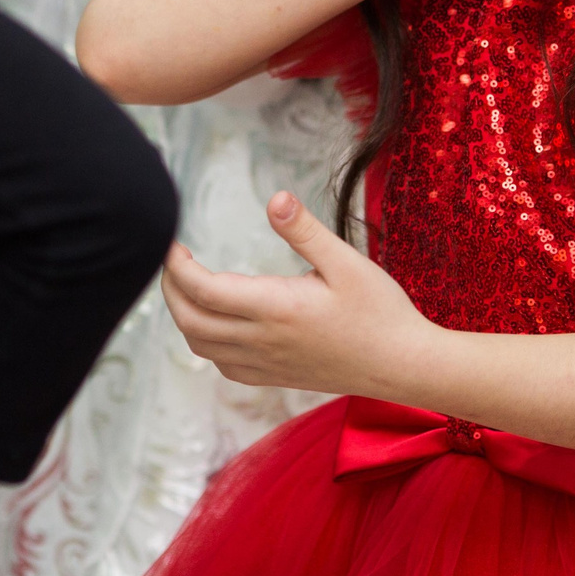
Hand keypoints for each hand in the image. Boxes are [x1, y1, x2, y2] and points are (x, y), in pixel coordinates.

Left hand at [162, 192, 428, 398]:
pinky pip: (223, 366)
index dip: (177, 266)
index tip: (172, 242)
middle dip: (170, 289)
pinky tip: (217, 322)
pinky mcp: (274, 378)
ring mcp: (266, 365)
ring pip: (202, 347)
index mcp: (277, 308)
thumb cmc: (381, 312)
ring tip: (189, 284)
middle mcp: (263, 341)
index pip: (204, 291)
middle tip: (172, 259)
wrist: (404, 366)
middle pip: (190, 321)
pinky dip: (206, 342)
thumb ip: (305, 230)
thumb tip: (274, 198)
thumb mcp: (347, 261)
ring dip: (184, 315)